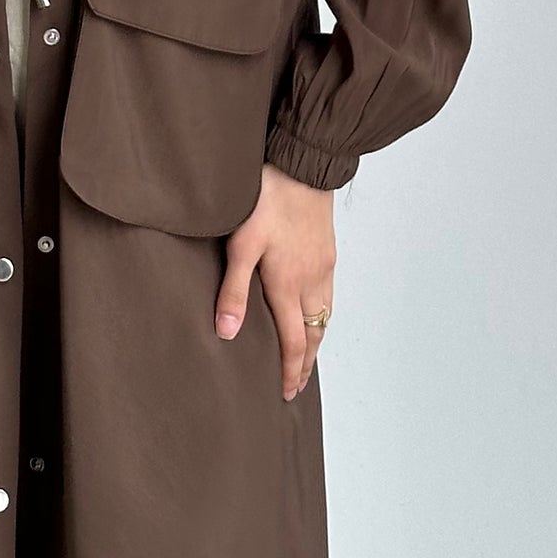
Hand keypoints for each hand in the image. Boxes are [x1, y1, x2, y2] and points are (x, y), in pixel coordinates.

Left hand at [215, 161, 336, 399]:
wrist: (304, 164)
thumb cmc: (268, 199)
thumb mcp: (242, 244)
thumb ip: (234, 290)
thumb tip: (227, 334)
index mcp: (288, 285)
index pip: (292, 342)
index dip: (289, 371)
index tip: (286, 393)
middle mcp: (311, 281)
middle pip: (312, 335)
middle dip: (305, 363)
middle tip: (298, 384)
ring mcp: (323, 266)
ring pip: (323, 315)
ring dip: (315, 340)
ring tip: (306, 355)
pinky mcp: (327, 250)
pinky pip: (328, 294)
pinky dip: (322, 314)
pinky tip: (313, 309)